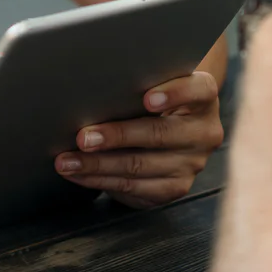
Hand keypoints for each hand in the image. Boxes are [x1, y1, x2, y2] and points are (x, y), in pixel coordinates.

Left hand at [55, 71, 223, 208]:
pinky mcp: (176, 187)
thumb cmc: (153, 98)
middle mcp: (203, 132)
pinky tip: (79, 174)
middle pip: (159, 133)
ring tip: (68, 160)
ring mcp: (192, 163)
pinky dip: (101, 181)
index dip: (174, 94)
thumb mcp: (156, 85)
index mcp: (204, 97)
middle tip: (83, 137)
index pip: (198, 91)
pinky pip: (134, 188)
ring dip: (98, 165)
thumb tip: (90, 89)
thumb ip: (138, 83)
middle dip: (116, 136)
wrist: (173, 129)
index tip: (147, 98)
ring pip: (140, 165)